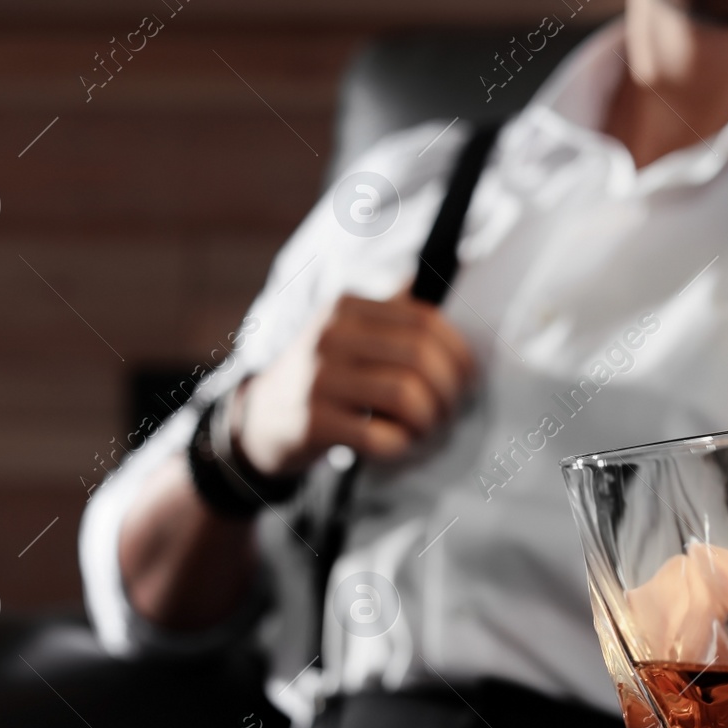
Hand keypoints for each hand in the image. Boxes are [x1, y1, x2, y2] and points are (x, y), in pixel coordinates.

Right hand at [237, 291, 476, 474]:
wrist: (260, 420)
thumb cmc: (323, 376)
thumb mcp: (347, 331)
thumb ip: (393, 310)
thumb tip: (453, 282)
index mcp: (347, 307)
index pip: (424, 320)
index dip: (458, 352)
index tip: (468, 378)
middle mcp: (331, 336)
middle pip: (420, 356)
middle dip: (450, 388)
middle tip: (452, 410)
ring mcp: (319, 379)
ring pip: (406, 395)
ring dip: (430, 418)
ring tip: (428, 428)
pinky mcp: (313, 422)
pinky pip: (380, 436)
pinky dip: (402, 445)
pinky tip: (399, 445)